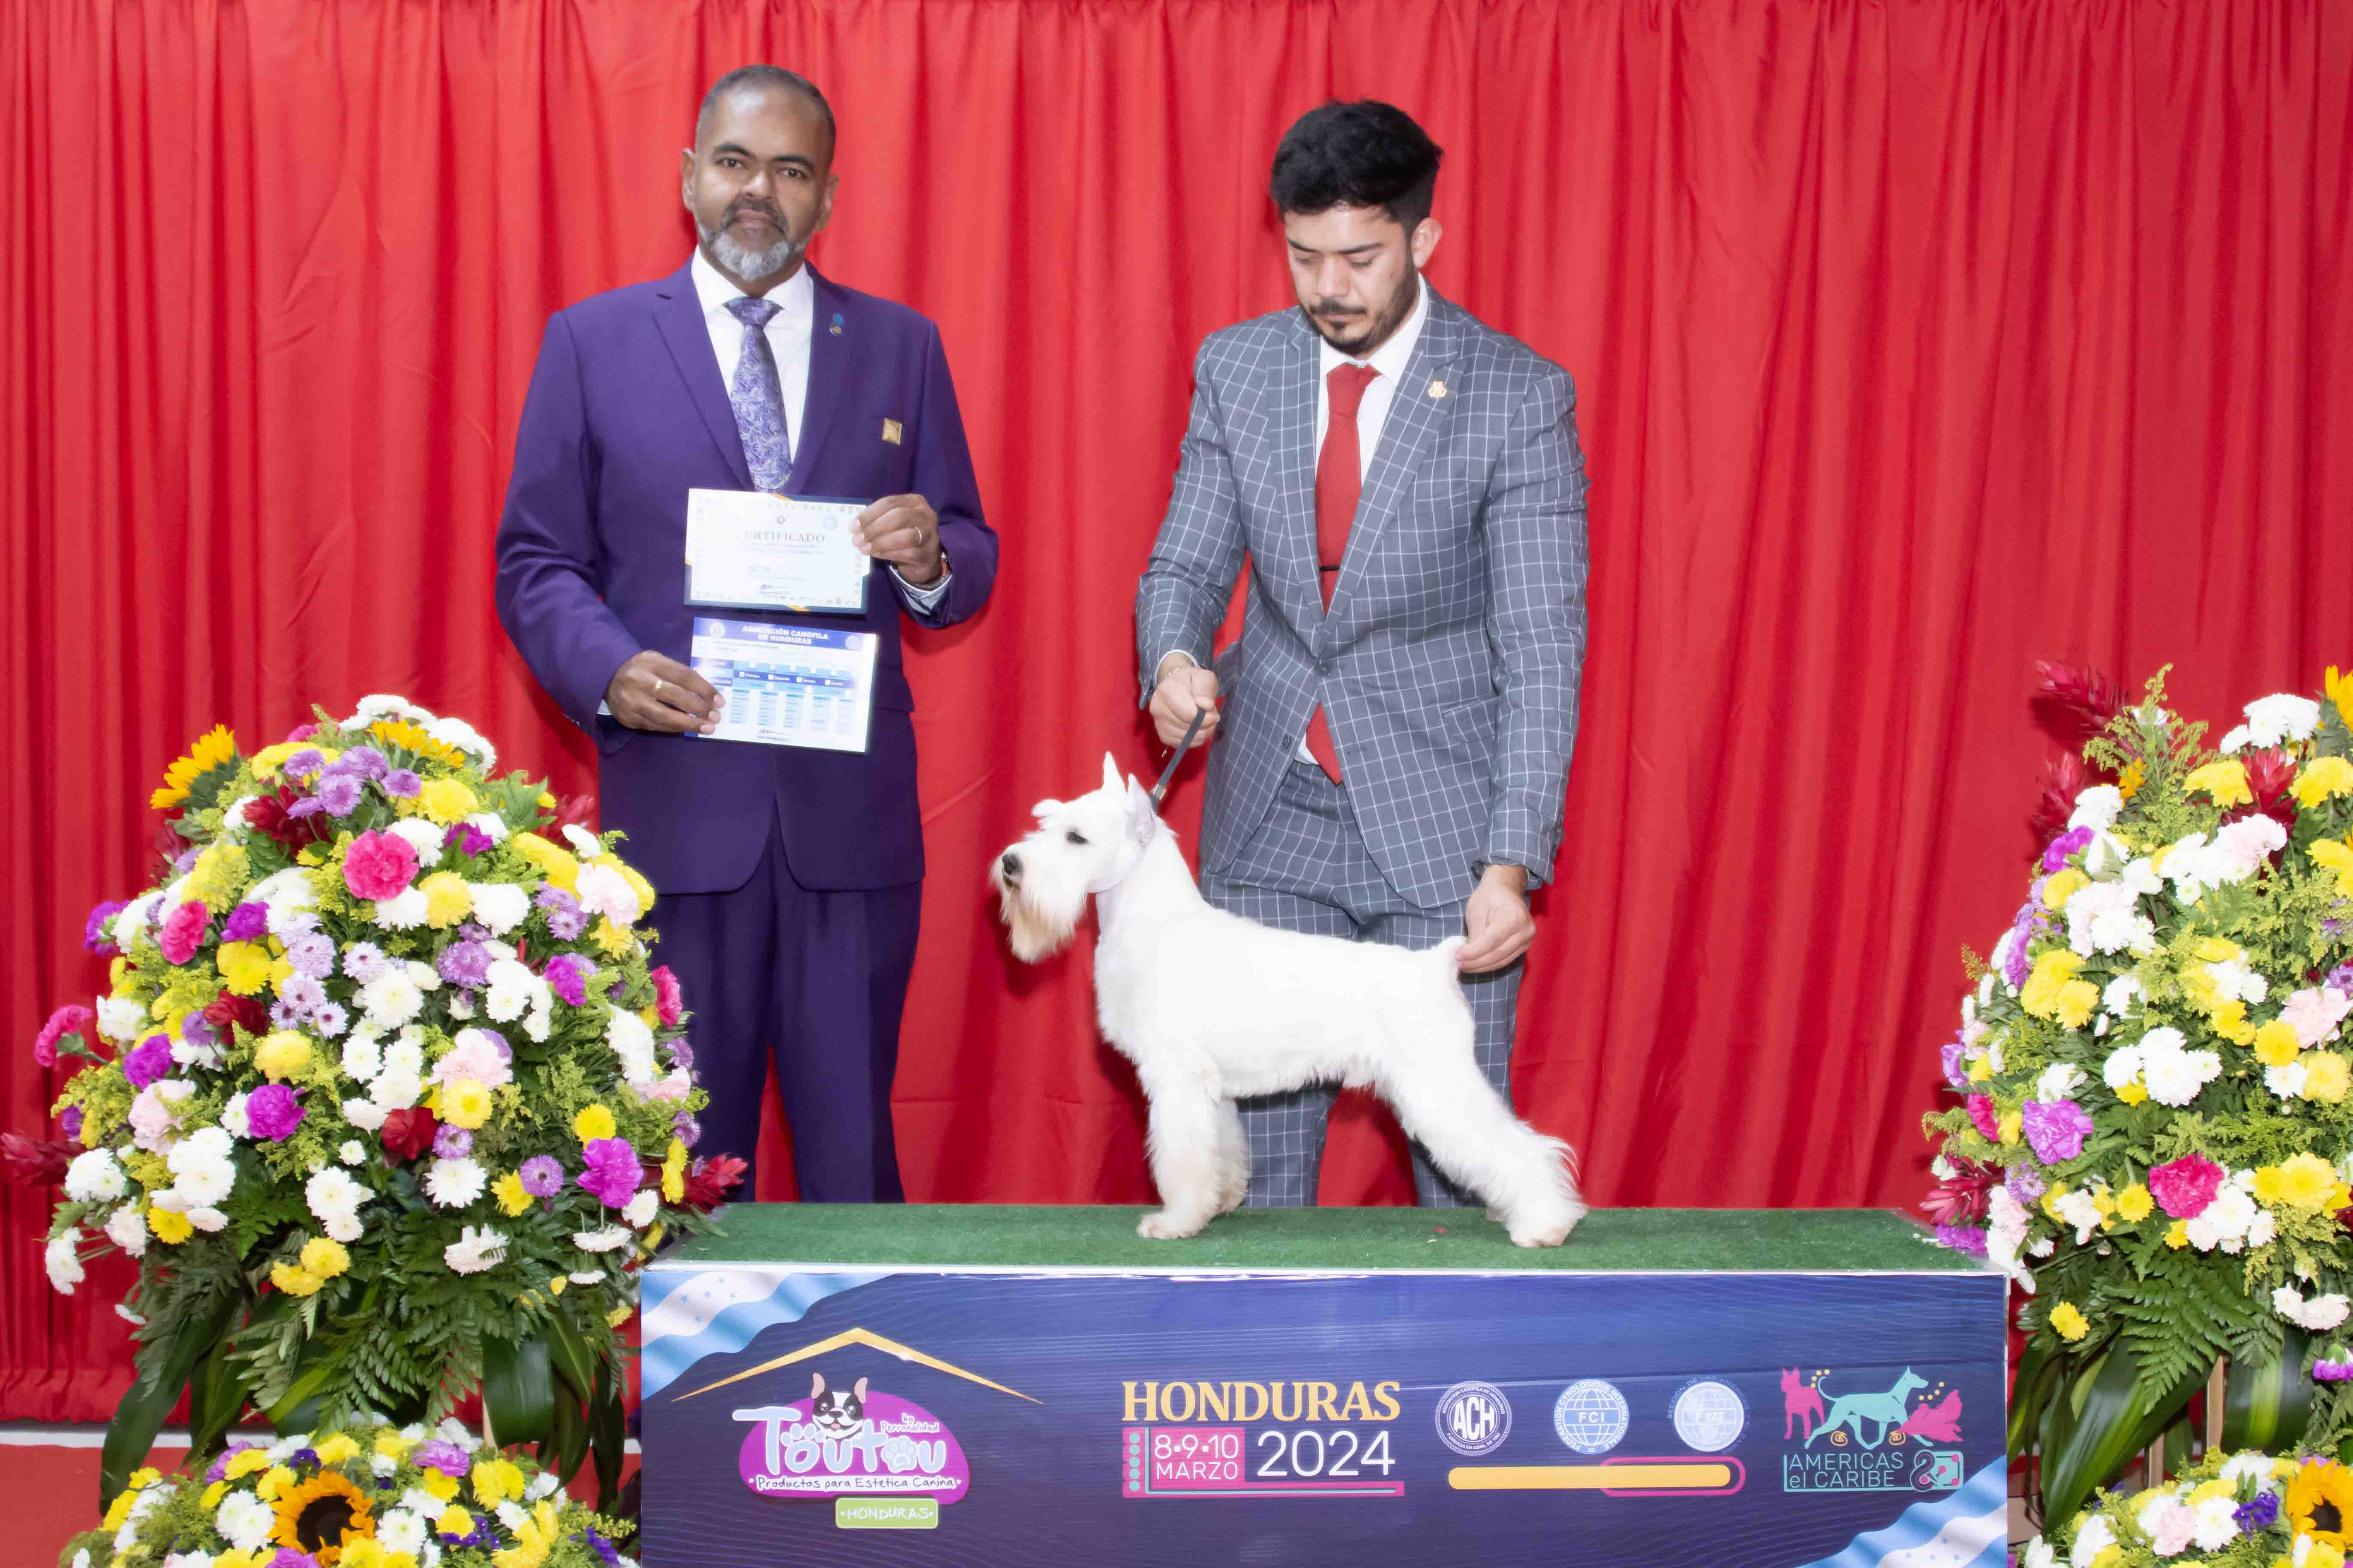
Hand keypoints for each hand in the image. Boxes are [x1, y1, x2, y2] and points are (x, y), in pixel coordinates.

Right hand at [605, 651, 723, 734]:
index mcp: (651, 662)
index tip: (719, 700)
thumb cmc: (642, 669)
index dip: (704, 689)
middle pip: (675, 696)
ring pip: (665, 716)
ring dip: (689, 724)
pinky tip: (687, 728)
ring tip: (707, 728)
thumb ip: (678, 673)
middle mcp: (639, 680)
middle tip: (716, 717)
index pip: (684, 676)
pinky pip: (656, 726)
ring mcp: (632, 701)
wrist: (607, 677)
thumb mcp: (657, 661)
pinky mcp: (627, 718)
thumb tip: (706, 693)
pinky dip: (674, 728)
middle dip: (699, 708)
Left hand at [854, 494, 942, 584]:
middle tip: (857, 539)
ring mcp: (930, 534)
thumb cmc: (904, 534)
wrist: (924, 558)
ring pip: (905, 536)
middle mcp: (925, 515)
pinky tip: (876, 554)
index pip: (889, 502)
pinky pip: (907, 553)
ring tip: (865, 548)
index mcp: (915, 501)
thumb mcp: (894, 521)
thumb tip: (856, 528)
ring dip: (881, 542)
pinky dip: (888, 553)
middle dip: (874, 528)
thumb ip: (878, 520)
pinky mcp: (928, 553)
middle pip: (898, 516)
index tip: (853, 526)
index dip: (869, 514)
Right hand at [1149, 654, 1220, 748]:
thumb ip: (1206, 690)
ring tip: (1203, 720)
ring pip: (1187, 739)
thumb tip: (1205, 706)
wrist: (1176, 686)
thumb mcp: (1204, 678)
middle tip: (1210, 715)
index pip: (1189, 715)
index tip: (1214, 713)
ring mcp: (1158, 724)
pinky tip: (1196, 728)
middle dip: (1206, 725)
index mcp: (1166, 692)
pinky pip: (1183, 745)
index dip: (1207, 718)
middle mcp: (1157, 709)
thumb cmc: (1191, 682)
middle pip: (1188, 728)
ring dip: (1201, 733)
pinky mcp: (1163, 736)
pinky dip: (1194, 740)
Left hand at [1458, 864, 1533, 972]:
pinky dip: (1490, 963)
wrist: (1505, 889)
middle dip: (1476, 962)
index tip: (1458, 956)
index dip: (1474, 952)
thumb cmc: (1488, 897)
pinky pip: (1506, 959)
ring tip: (1465, 966)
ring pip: (1502, 960)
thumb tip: (1468, 957)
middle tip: (1459, 964)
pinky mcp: (1524, 946)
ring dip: (1482, 966)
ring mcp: (1527, 939)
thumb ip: (1475, 936)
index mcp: (1515, 917)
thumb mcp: (1476, 912)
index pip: (1492, 941)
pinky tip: (1477, 964)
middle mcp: (1526, 930)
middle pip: (1498, 954)